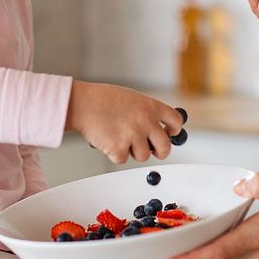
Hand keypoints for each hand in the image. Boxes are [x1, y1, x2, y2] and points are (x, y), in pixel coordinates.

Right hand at [66, 81, 183, 163]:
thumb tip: (155, 127)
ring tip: (119, 138)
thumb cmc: (101, 99)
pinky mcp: (120, 149)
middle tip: (152, 150)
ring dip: (132, 152)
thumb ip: (145, 112)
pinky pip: (123, 159)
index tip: (170, 133)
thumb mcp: (131, 98)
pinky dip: (114, 154)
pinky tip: (107, 140)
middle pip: (165, 147)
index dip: (174, 130)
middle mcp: (146, 122)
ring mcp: (134, 136)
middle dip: (160, 151)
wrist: (82, 103)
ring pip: (143, 156)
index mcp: (150, 107)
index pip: (176, 121)